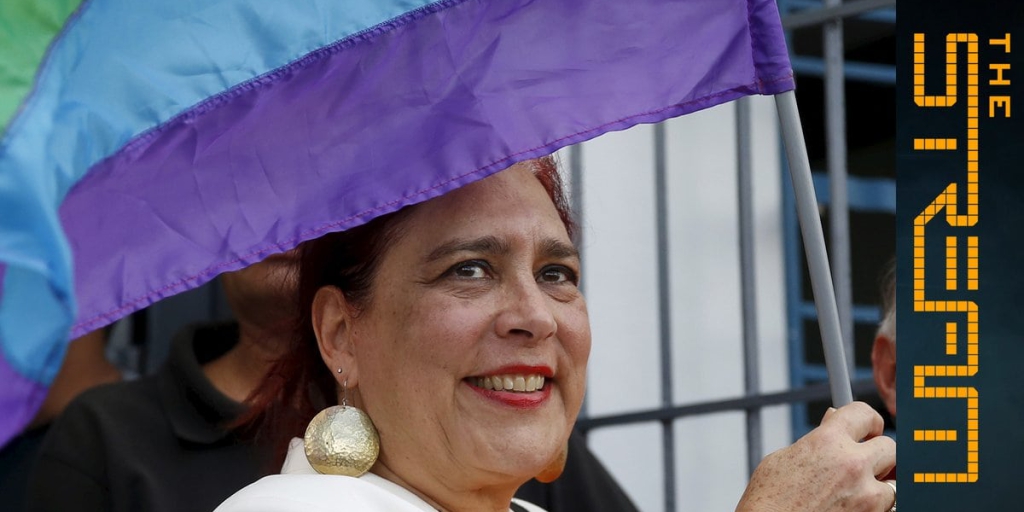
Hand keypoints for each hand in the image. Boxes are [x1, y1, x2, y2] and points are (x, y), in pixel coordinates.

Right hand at [735, 401, 895, 511]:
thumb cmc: (769, 501)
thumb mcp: (783, 459)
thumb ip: (816, 440)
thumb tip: (831, 424)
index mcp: (828, 441)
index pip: (863, 413)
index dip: (866, 420)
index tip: (867, 427)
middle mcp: (852, 464)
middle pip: (888, 446)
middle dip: (877, 453)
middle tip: (864, 460)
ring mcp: (866, 495)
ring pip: (893, 482)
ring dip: (878, 484)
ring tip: (853, 491)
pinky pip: (887, 507)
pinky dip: (875, 507)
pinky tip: (851, 506)